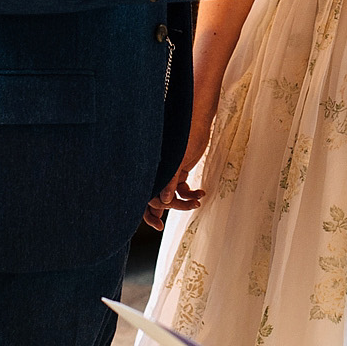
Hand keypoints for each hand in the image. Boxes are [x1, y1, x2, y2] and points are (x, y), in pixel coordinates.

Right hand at [142, 115, 212, 230]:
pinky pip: (181, 188)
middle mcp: (158, 171)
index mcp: (152, 169)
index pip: (146, 196)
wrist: (196, 120)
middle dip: (173, 207)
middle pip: (159, 198)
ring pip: (172, 195)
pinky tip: (201, 192)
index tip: (158, 226)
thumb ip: (170, 180)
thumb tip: (166, 201)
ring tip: (198, 200)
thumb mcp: (178, 160)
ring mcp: (168, 171)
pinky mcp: (179, 169)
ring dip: (185, 201)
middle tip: (192, 206)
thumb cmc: (185, 135)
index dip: (149, 213)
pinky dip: (190, 193)